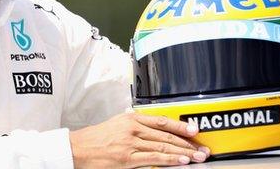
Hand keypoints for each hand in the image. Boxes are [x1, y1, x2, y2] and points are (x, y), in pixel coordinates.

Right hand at [69, 112, 209, 167]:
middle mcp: (133, 129)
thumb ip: (134, 125)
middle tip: (202, 147)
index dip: (180, 125)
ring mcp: (131, 143)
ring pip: (163, 146)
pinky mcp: (127, 158)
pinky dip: (169, 160)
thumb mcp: (116, 125)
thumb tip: (153, 129)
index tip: (194, 129)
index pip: (162, 121)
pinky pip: (153, 158)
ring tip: (197, 157)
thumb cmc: (95, 139)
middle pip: (166, 134)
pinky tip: (180, 161)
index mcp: (131, 119)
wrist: (78, 149)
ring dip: (183, 152)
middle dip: (187, 142)